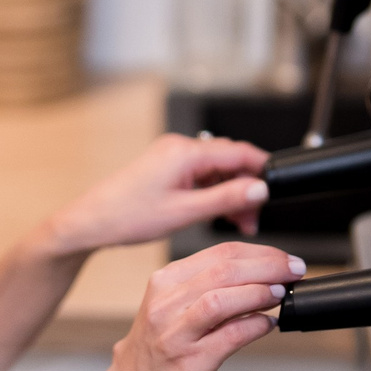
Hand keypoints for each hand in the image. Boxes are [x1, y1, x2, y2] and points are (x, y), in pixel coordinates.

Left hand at [39, 133, 271, 258]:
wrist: (92, 222)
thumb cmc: (128, 217)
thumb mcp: (184, 212)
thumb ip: (225, 199)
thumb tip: (258, 189)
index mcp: (184, 152)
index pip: (238, 152)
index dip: (262, 169)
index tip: (279, 186)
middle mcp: (179, 148)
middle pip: (228, 161)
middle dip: (246, 188)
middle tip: (253, 219)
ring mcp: (171, 157)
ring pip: (216, 170)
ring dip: (231, 193)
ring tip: (239, 223)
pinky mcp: (166, 168)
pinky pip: (200, 176)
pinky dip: (213, 193)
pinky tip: (218, 213)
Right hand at [97, 241, 304, 370]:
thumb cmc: (158, 350)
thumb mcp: (173, 307)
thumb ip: (208, 288)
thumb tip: (263, 274)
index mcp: (164, 281)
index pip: (220, 253)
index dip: (261, 253)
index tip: (285, 260)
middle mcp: (166, 303)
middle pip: (225, 270)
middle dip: (269, 267)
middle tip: (294, 272)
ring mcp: (175, 333)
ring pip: (223, 299)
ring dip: (260, 293)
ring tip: (281, 295)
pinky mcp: (189, 362)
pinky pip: (229, 337)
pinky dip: (255, 327)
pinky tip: (267, 325)